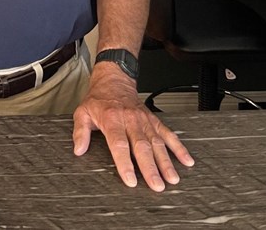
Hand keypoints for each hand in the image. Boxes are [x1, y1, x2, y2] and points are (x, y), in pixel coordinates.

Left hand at [72, 63, 193, 191]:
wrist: (114, 80)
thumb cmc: (99, 99)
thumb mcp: (82, 112)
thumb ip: (80, 132)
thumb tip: (79, 150)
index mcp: (112, 119)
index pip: (119, 144)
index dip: (125, 163)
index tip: (131, 180)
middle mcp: (130, 120)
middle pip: (141, 146)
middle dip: (150, 168)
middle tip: (157, 186)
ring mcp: (144, 120)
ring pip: (157, 142)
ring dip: (166, 161)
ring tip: (172, 179)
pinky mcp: (154, 120)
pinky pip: (168, 133)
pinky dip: (179, 147)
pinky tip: (187, 161)